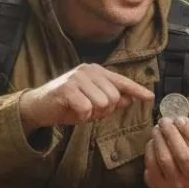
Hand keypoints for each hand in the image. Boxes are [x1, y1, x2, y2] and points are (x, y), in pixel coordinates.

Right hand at [18, 63, 153, 131]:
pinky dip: (80, 117)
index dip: (136, 90)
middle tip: (87, 111)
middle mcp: (88, 70)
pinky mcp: (66, 88)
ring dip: (91, 114)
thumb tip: (130, 99)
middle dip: (103, 111)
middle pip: (113, 98)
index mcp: (96, 71)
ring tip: (79, 110)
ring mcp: (77, 78)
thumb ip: (111, 100)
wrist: (38, 106)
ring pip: (102, 104)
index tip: (150, 97)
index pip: (121, 81)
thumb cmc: (67, 104)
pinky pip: (86, 109)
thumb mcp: (92, 103)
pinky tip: (71, 112)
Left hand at [144, 117, 188, 187]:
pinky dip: (151, 149)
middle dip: (172, 134)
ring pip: (166, 159)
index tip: (180, 119)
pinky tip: (152, 140)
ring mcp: (175, 183)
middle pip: (183, 154)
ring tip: (157, 128)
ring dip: (160, 139)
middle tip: (165, 121)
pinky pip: (152, 163)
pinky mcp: (158, 183)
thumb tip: (176, 119)